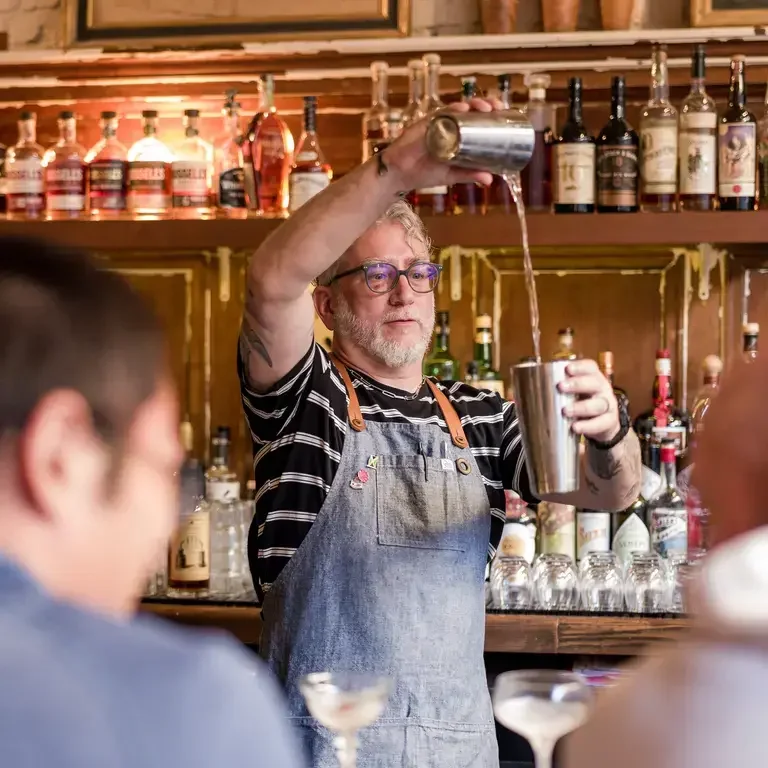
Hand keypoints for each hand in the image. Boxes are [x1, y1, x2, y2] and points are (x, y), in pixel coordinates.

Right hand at [382, 96, 503, 192]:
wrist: (400, 175)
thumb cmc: (424, 172)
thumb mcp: (452, 174)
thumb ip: (470, 174)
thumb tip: (491, 179)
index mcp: (455, 134)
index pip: (475, 119)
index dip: (490, 113)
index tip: (503, 113)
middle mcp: (447, 125)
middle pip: (470, 109)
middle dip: (486, 105)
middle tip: (498, 108)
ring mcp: (436, 123)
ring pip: (457, 107)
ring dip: (472, 104)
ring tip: (485, 107)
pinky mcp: (424, 124)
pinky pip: (439, 113)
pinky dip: (451, 110)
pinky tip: (462, 109)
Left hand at [558, 359, 619, 443]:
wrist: (603, 423)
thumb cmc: (583, 402)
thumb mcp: (575, 392)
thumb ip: (562, 388)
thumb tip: (531, 387)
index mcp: (593, 378)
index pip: (590, 367)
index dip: (580, 367)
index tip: (567, 369)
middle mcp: (602, 389)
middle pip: (594, 383)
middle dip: (577, 384)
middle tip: (561, 386)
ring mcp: (607, 405)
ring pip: (598, 404)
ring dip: (581, 407)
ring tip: (565, 411)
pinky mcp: (609, 421)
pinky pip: (600, 423)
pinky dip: (587, 426)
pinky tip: (575, 427)